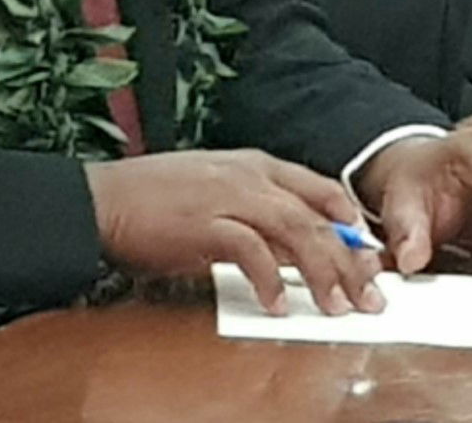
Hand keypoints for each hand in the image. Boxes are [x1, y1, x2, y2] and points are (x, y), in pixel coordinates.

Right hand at [84, 150, 385, 316]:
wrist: (102, 199)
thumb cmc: (152, 199)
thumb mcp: (213, 191)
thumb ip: (254, 211)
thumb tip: (293, 249)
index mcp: (249, 164)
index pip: (316, 187)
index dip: (348, 222)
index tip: (368, 253)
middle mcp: (244, 175)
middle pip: (314, 215)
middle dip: (348, 259)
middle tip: (368, 296)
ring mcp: (225, 196)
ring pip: (294, 230)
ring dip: (321, 272)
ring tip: (336, 307)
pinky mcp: (203, 224)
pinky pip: (250, 251)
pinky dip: (269, 280)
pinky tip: (277, 305)